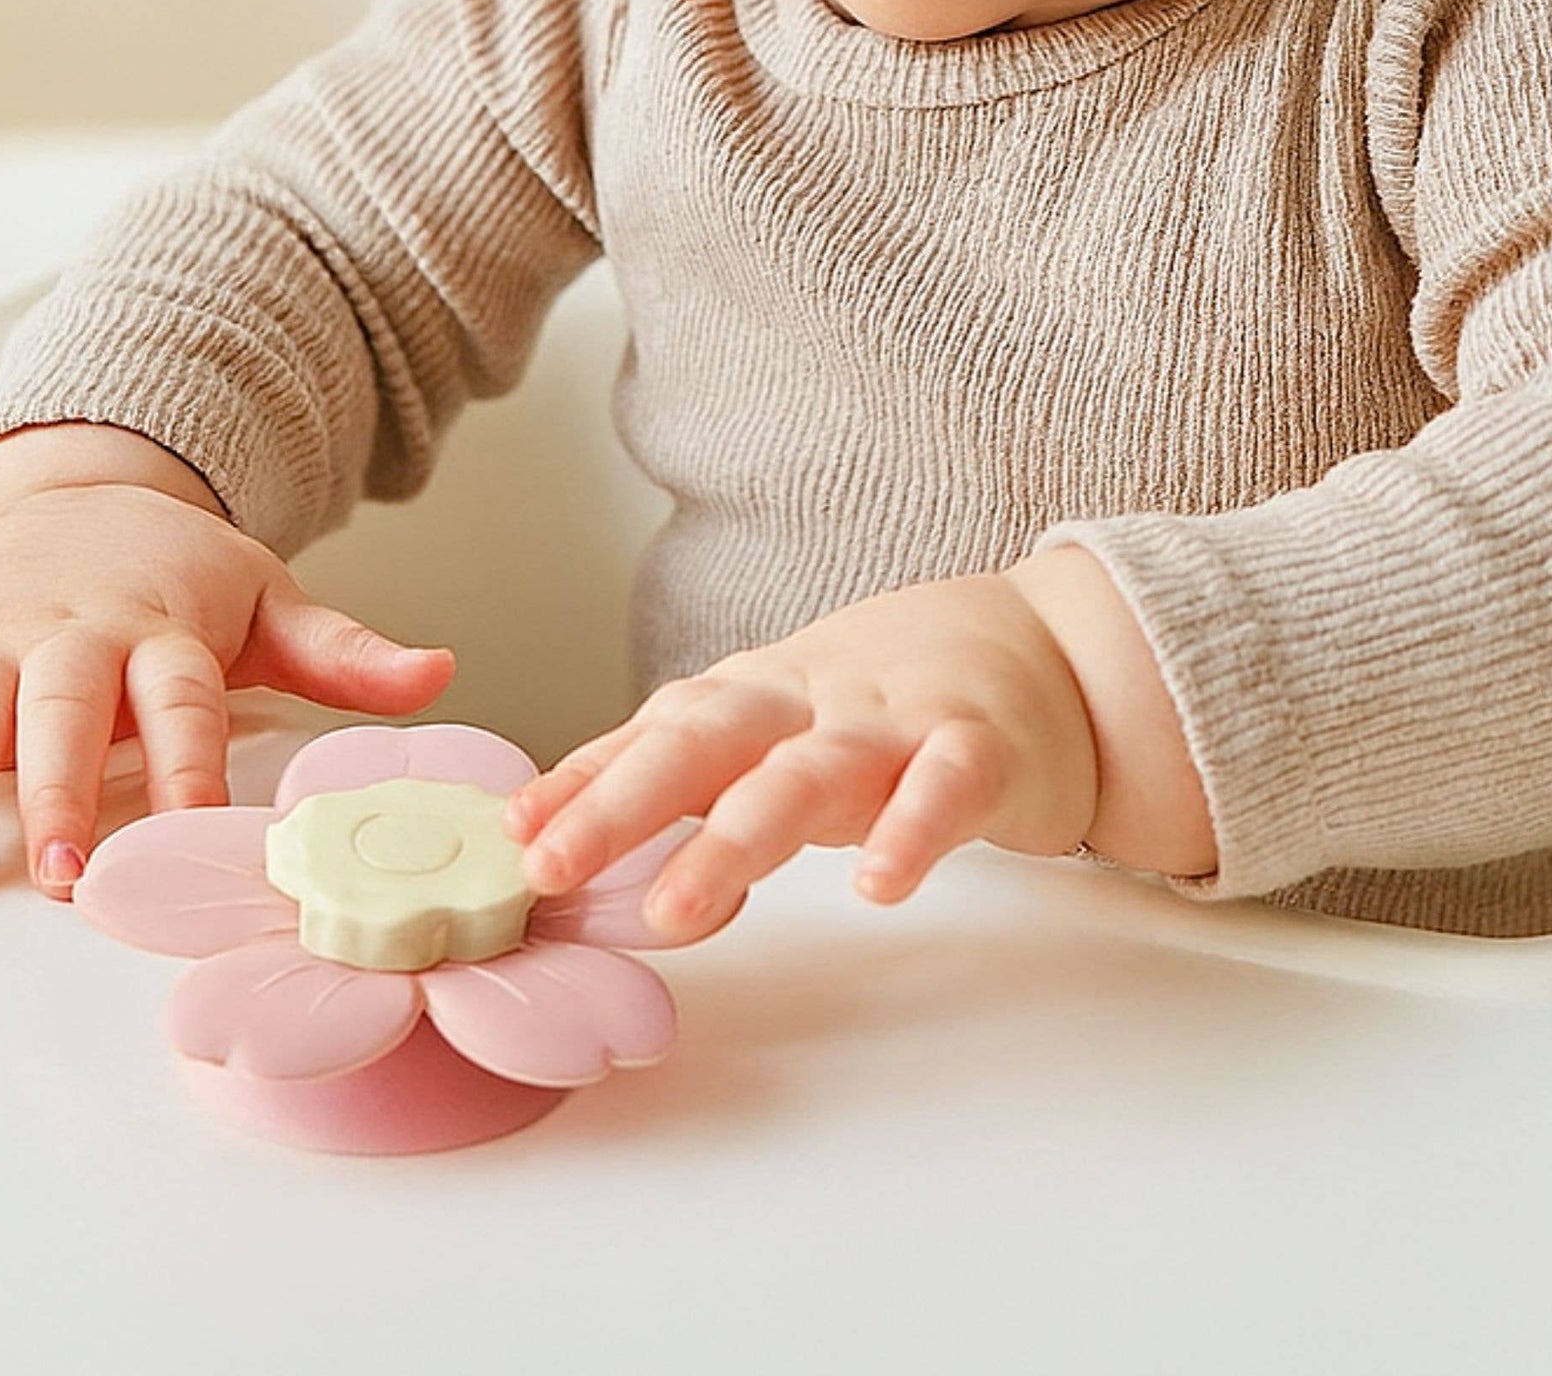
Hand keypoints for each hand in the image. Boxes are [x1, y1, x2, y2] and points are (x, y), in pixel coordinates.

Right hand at [0, 449, 453, 904]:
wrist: (81, 497)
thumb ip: (347, 651)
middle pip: (69, 718)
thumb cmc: (177, 573)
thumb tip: (442, 675)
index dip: (191, 767)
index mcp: (163, 630)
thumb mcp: (270, 598)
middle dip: (66, 793)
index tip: (198, 832)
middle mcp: (74, 639)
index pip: (184, 704)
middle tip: (68, 870)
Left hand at [506, 571, 1099, 943]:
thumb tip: (536, 830)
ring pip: (813, 772)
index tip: (513, 836)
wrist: (1038, 645)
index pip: (655, 734)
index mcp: (755, 699)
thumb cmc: (877, 701)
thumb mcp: (769, 723)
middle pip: (709, 742)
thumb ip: (668, 771)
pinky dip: (912, 831)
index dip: (583, 781)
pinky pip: (946, 789)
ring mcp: (897, 725)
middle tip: (556, 867)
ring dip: (742, 835)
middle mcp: (812, 704)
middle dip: (625, 804)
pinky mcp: (984, 751)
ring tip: (682, 907)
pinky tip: (876, 885)